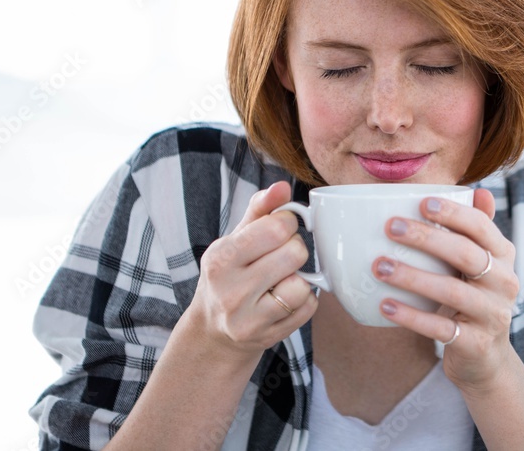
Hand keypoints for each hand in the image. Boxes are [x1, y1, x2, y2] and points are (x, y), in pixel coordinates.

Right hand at [191, 181, 317, 357]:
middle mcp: (230, 290)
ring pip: (303, 284)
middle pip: (295, 253)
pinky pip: (309, 307)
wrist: (213, 332)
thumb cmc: (229, 275)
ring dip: (300, 278)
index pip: (276, 227)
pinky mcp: (268, 337)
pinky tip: (286, 299)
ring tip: (282, 279)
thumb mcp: (234, 239)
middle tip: (281, 256)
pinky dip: (305, 300)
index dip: (288, 223)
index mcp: (220, 258)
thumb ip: (260, 209)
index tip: (280, 230)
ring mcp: (249, 318)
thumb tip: (282, 186)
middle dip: (295, 249)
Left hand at [371, 188, 519, 392]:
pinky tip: (385, 305)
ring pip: (451, 291)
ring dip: (412, 277)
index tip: (422, 202)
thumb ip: (478, 230)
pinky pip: (440, 327)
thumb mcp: (483, 265)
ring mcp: (492, 315)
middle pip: (465, 254)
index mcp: (504, 256)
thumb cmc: (475, 299)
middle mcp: (504, 283)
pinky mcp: (475, 343)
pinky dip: (411, 316)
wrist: (487, 359)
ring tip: (379, 266)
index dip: (453, 213)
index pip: (481, 227)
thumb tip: (477, 191)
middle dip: (426, 238)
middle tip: (391, 227)